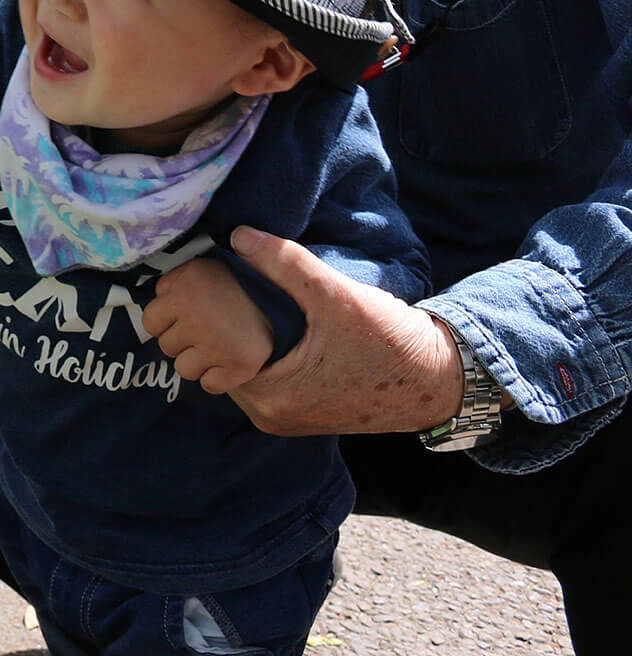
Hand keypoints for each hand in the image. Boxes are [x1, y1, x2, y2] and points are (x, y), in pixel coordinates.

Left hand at [143, 258, 273, 395]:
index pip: (150, 321)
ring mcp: (218, 344)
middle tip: (210, 327)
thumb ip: (177, 281)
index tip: (187, 314)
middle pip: (167, 347)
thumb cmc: (245, 282)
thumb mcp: (206, 266)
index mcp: (187, 286)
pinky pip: (209, 384)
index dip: (167, 319)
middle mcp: (198, 316)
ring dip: (199, 361)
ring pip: (185, 369)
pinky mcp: (240, 367)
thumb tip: (159, 298)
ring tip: (220, 343)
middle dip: (183, 340)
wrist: (292, 300)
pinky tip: (231, 360)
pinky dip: (220, 377)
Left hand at [223, 226, 460, 436]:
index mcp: (271, 397)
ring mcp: (286, 419)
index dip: (214, 316)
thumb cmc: (391, 342)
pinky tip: (279, 326)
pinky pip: (269, 380)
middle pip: (226, 362)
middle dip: (229, 327)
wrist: (440, 379)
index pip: (214, 351)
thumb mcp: (336, 295)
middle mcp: (271, 416)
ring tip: (258, 303)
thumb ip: (285, 263)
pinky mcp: (303, 414)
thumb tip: (237, 236)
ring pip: (246, 370)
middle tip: (238, 288)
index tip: (223, 285)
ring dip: (249, 340)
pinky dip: (268, 354)